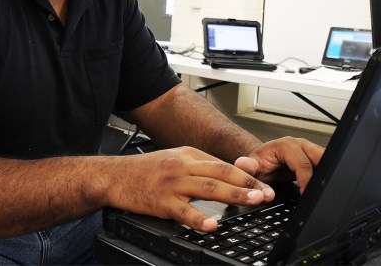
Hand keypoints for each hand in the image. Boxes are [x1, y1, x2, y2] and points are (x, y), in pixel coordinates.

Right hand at [108, 146, 274, 231]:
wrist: (113, 177)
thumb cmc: (144, 171)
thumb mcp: (173, 160)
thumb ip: (197, 166)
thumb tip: (224, 176)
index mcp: (188, 154)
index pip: (223, 163)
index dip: (246, 175)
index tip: (263, 184)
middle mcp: (182, 165)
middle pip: (222, 172)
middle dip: (248, 183)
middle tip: (267, 193)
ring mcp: (172, 183)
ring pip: (209, 188)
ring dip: (234, 195)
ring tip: (252, 202)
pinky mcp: (161, 201)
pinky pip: (184, 211)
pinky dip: (200, 218)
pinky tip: (212, 225)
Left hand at [233, 137, 324, 193]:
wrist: (261, 160)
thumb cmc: (258, 163)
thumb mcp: (251, 166)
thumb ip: (247, 167)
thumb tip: (242, 164)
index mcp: (287, 146)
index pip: (303, 164)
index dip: (306, 181)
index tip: (305, 195)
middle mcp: (300, 145)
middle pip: (321, 158)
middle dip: (323, 175)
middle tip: (319, 194)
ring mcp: (309, 150)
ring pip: (326, 160)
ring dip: (326, 175)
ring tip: (322, 192)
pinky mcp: (313, 158)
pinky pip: (325, 165)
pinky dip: (325, 176)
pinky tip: (321, 188)